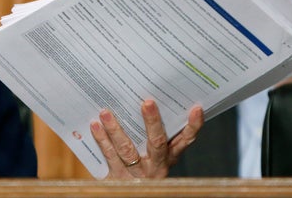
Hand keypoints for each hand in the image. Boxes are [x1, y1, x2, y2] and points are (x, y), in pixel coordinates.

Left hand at [89, 99, 203, 178]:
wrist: (130, 193)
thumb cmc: (142, 167)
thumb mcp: (153, 155)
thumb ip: (153, 135)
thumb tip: (145, 102)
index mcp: (169, 157)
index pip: (185, 140)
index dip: (192, 126)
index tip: (196, 108)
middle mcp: (156, 166)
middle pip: (157, 143)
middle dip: (153, 122)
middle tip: (147, 102)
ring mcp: (137, 173)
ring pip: (127, 149)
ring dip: (115, 129)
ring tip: (106, 111)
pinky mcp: (118, 178)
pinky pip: (109, 156)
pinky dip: (101, 139)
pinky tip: (95, 125)